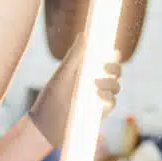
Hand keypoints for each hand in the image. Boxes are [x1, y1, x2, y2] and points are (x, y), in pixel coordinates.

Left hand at [28, 33, 121, 147]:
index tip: (110, 51)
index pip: (105, 58)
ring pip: (116, 86)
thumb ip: (74, 56)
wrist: (46, 126)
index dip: (112, 54)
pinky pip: (112, 102)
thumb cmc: (50, 98)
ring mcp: (98, 98)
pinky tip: (96, 96)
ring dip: (110, 83)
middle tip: (105, 67)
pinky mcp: (100, 112)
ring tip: (95, 84)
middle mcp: (94, 82)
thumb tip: (85, 34)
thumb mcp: (62, 75)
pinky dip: (107, 98)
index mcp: (86, 70)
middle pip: (116, 71)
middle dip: (115, 68)